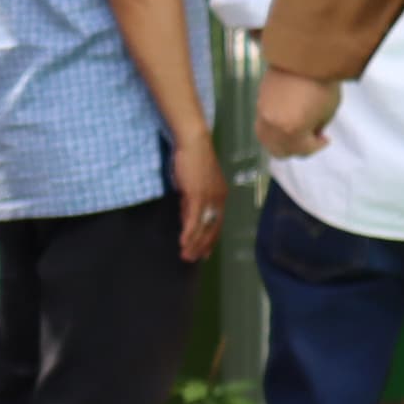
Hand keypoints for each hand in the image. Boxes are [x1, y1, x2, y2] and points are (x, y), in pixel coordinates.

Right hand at [170, 133, 229, 264]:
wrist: (193, 143)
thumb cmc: (192, 159)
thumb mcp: (193, 184)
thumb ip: (191, 201)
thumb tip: (188, 218)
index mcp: (219, 195)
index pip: (217, 223)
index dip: (210, 239)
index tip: (204, 252)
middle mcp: (218, 199)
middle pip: (212, 228)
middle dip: (202, 245)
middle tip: (193, 259)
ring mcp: (209, 198)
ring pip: (203, 227)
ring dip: (194, 243)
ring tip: (186, 256)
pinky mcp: (197, 195)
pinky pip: (194, 219)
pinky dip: (189, 232)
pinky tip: (183, 242)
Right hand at [257, 67, 342, 162]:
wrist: (303, 55)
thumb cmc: (322, 83)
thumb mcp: (329, 110)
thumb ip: (317, 127)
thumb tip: (310, 131)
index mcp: (292, 130)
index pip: (303, 150)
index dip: (317, 146)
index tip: (325, 138)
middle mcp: (272, 127)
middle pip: (279, 151)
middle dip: (296, 148)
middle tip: (309, 137)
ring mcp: (262, 115)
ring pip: (266, 141)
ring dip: (281, 140)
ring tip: (294, 130)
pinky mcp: (258, 103)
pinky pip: (263, 126)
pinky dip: (273, 128)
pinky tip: (285, 118)